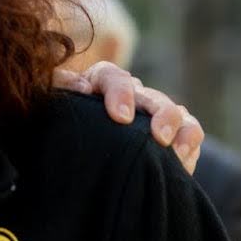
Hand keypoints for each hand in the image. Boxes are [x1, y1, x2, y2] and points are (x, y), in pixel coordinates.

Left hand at [53, 60, 203, 173]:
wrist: (70, 151)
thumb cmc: (56, 124)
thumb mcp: (50, 107)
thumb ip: (59, 90)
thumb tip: (81, 88)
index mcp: (100, 82)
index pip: (112, 77)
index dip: (120, 93)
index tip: (120, 117)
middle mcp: (131, 93)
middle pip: (152, 97)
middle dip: (160, 115)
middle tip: (158, 138)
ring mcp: (153, 112)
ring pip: (177, 112)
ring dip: (181, 129)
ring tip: (176, 151)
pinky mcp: (171, 132)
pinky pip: (190, 132)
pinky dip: (190, 145)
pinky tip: (182, 162)